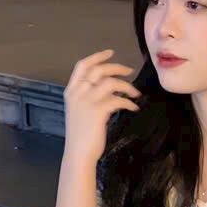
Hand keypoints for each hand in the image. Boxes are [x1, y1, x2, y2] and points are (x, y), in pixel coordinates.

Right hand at [63, 49, 140, 164]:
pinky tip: (133, 108)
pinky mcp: (98, 111)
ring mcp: (87, 101)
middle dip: (117, 67)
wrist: (78, 154)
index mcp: (71, 91)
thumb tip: (109, 86)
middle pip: (99, 69)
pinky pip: (118, 99)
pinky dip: (129, 102)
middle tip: (129, 71)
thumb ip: (88, 96)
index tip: (110, 53)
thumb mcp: (79, 111)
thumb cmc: (80, 135)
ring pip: (111, 82)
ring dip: (127, 86)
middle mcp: (78, 93)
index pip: (82, 65)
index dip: (97, 56)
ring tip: (135, 93)